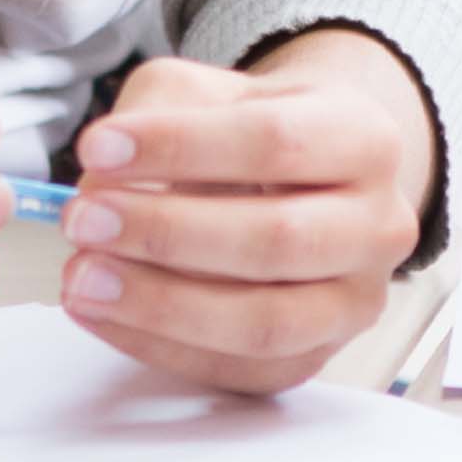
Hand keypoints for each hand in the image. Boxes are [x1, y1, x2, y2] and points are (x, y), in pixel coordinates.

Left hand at [61, 30, 433, 397]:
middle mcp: (379, 226)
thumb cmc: (248, 133)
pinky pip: (237, 370)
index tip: (99, 148)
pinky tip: (103, 314)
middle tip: (83, 220)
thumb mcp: (209, 92)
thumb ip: (159, 115)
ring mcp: (355, 302)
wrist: (305, 182)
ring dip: (160, 305)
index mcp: (365, 137)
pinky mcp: (314, 358)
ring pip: (264, 322)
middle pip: (277, 241)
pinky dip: (159, 346)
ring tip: (82, 278)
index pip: (276, 141)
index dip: (181, 147)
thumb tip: (105, 179)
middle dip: (166, 234)